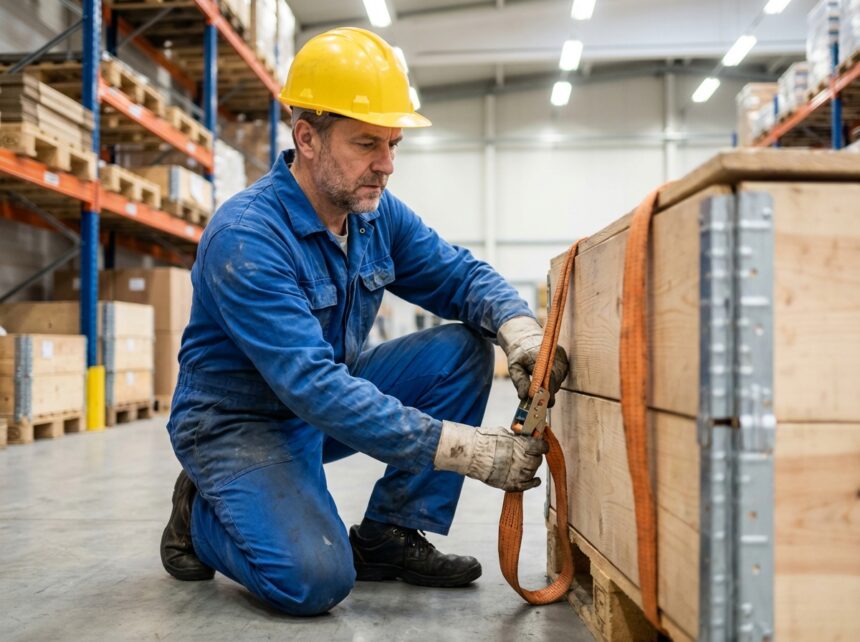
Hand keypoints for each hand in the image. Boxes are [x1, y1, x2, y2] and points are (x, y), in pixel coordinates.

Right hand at [433, 421, 548, 491]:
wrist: (470, 454)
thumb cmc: (484, 440)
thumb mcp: (504, 433)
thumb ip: (517, 438)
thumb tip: (525, 438)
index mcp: (522, 445)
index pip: (541, 447)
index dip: (542, 445)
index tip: (541, 445)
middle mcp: (522, 460)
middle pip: (537, 460)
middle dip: (535, 456)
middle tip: (530, 454)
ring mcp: (517, 474)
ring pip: (532, 472)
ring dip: (531, 467)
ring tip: (524, 464)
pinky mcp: (510, 484)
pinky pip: (527, 485)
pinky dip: (533, 483)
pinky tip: (535, 480)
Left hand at [497, 316, 568, 404]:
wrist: (525, 338)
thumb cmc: (519, 355)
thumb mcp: (514, 367)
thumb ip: (520, 381)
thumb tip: (524, 397)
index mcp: (541, 356)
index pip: (549, 377)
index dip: (547, 392)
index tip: (543, 403)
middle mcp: (554, 356)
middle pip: (556, 381)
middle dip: (547, 391)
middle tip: (537, 397)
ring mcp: (561, 357)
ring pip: (559, 380)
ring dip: (550, 386)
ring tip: (539, 383)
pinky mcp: (564, 358)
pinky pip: (562, 375)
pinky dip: (554, 379)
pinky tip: (545, 376)